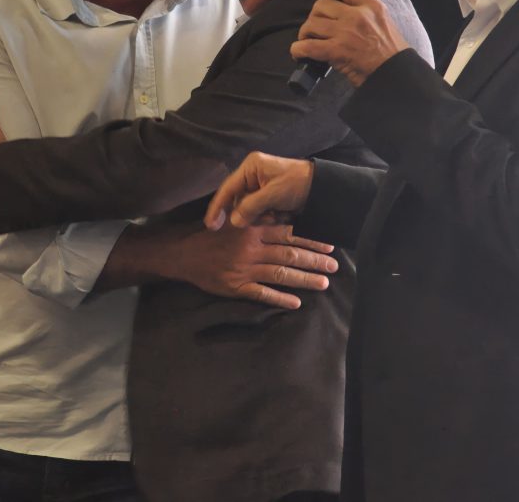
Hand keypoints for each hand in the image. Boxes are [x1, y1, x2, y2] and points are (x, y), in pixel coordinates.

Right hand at [177, 223, 337, 309]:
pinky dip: (280, 298)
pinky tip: (296, 303)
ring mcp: (245, 269)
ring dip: (305, 279)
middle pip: (290, 254)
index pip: (288, 233)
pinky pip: (262, 294)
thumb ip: (256, 219)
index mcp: (252, 230)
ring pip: (281, 274)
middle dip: (315, 260)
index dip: (311, 239)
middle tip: (334, 266)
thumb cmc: (210, 235)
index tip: (329, 244)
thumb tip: (282, 215)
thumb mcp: (233, 220)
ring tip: (324, 284)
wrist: (183, 254)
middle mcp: (252, 249)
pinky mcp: (236, 287)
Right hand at [205, 152, 313, 229]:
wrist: (324, 188)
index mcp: (250, 168)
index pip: (227, 189)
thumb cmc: (297, 184)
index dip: (217, 208)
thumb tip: (234, 222)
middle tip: (264, 219)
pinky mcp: (269, 198)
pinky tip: (279, 217)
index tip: (211, 226)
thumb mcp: (273, 194)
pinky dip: (268, 218)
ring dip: (261, 217)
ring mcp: (260, 187)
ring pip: (249, 210)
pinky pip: (260, 212)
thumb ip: (251, 207)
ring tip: (277, 216)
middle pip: (238, 202)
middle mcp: (252, 176)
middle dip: (249, 214)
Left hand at [290, 0, 409, 86]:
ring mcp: (346, 32)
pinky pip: (307, 46)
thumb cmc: (391, 54)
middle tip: (317, 28)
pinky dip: (298, 50)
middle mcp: (357, 15)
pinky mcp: (337, 51)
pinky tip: (299, 53)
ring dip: (305, 33)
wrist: (396, 74)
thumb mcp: (384, 23)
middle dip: (314, 17)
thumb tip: (342, 11)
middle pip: (321, 5)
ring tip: (308, 40)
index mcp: (372, 6)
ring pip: (311, 24)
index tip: (328, 1)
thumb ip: (366, 13)